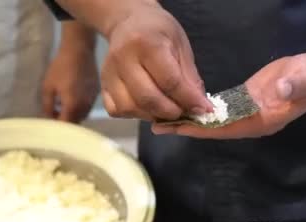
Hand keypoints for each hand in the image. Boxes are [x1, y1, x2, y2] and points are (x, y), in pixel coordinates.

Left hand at [42, 50, 99, 122]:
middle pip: (76, 122)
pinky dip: (81, 107)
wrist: (79, 51)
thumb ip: (48, 106)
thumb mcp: (48, 87)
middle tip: (55, 115)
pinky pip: (88, 106)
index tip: (49, 124)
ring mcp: (93, 100)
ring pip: (83, 115)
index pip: (65, 125)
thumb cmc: (60, 68)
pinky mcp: (97, 94)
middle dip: (65, 122)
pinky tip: (74, 98)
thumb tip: (48, 117)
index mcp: (72, 106)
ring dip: (74, 115)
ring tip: (64, 107)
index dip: (57, 127)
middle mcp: (85, 106)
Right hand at [101, 3, 211, 121]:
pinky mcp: (103, 86)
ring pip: (130, 108)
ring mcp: (109, 73)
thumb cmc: (158, 33)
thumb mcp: (181, 46)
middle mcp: (123, 58)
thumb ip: (190, 78)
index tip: (202, 109)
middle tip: (184, 111)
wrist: (129, 23)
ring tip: (167, 109)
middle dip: (172, 112)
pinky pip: (117, 110)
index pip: (170, 81)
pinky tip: (147, 107)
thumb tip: (201, 107)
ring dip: (153, 115)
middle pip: (148, 98)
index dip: (189, 100)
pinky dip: (135, 114)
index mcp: (146, 42)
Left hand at [152, 53, 305, 138]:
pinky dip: (201, 109)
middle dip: (188, 128)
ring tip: (162, 118)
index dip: (204, 128)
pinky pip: (219, 110)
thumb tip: (281, 89)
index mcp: (263, 121)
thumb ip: (295, 85)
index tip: (180, 127)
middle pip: (214, 129)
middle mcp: (251, 122)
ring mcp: (246, 114)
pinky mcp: (244, 102)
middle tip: (158, 126)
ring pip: (214, 121)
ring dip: (190, 120)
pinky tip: (184, 105)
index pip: (227, 129)